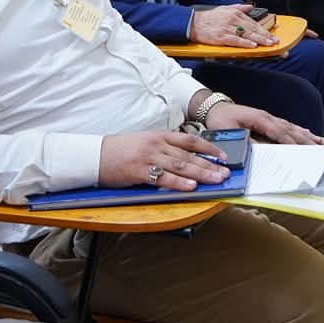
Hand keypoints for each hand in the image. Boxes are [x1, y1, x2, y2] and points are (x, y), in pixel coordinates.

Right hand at [100, 131, 230, 189]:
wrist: (96, 154)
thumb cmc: (121, 150)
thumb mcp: (146, 143)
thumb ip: (165, 149)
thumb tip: (187, 161)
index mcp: (160, 136)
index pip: (191, 140)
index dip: (210, 148)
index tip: (224, 156)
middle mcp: (157, 144)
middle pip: (190, 155)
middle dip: (210, 165)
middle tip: (226, 173)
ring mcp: (149, 157)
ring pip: (181, 165)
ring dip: (201, 174)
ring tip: (216, 180)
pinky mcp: (139, 171)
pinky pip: (163, 178)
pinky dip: (178, 182)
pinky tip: (191, 186)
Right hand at [190, 4, 277, 46]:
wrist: (193, 23)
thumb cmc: (209, 18)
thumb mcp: (225, 8)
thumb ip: (239, 8)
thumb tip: (250, 7)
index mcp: (235, 14)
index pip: (253, 23)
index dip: (264, 30)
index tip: (272, 35)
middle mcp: (233, 20)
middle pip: (253, 29)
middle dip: (265, 36)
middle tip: (275, 42)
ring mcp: (227, 28)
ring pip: (247, 35)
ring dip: (259, 40)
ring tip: (268, 44)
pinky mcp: (221, 37)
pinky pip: (236, 40)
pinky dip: (245, 43)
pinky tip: (252, 45)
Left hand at [208, 101, 318, 145]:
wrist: (215, 108)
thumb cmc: (221, 120)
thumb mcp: (228, 132)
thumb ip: (243, 142)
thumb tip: (257, 153)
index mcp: (259, 118)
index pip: (279, 132)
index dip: (291, 142)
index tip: (302, 151)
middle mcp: (267, 117)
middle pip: (290, 129)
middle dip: (305, 140)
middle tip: (319, 149)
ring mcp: (269, 117)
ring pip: (291, 127)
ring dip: (306, 135)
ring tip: (319, 143)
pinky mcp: (268, 120)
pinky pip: (287, 125)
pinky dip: (299, 130)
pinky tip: (308, 134)